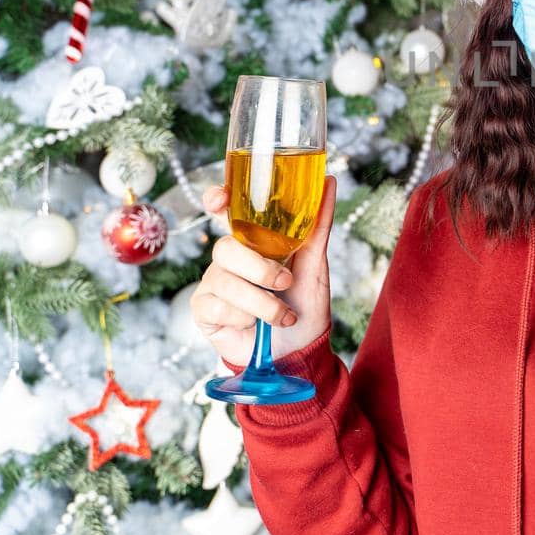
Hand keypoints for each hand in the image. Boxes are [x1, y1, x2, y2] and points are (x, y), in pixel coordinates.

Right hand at [190, 176, 336, 368]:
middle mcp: (229, 259)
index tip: (220, 198)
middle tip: (286, 281)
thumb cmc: (304, 305)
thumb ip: (317, 225)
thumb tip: (329, 181)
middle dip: (260, 268)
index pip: (225, 211)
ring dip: (261, 301)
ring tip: (282, 315)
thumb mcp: (316, 263)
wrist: (299, 352)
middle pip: (226, 247)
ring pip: (224, 279)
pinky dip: (244, 317)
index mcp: (252, 242)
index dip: (216, 199)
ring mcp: (214, 283)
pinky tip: (254, 326)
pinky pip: (215, 305)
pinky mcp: (204, 310)